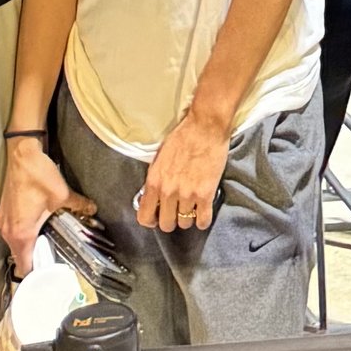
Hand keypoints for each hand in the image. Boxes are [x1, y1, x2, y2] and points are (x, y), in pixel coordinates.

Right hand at [0, 140, 91, 275]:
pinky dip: (22, 235)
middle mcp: (8, 232)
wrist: (22, 153)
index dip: (36, 274)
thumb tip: (94, 210)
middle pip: (19, 257)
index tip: (48, 277)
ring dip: (28, 247)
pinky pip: (12, 232)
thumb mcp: (62, 194)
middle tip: (52, 261)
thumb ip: (78, 206)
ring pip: (15, 244)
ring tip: (46, 246)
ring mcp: (3, 222)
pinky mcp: (3, 212)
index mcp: (21, 234)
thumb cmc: (39, 177)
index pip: (24, 267)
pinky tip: (36, 228)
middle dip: (34, 260)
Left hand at [139, 104, 230, 235]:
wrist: (205, 126)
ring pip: (185, 224)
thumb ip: (155, 180)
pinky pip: (203, 221)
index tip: (158, 216)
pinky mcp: (206, 194)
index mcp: (154, 181)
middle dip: (171, 220)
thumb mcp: (159, 158)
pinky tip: (203, 210)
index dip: (151, 220)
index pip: (144, 217)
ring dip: (188, 217)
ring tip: (192, 206)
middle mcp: (168, 191)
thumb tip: (152, 197)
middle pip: (167, 224)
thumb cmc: (183, 137)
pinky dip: (203, 219)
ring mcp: (187, 194)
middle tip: (177, 211)